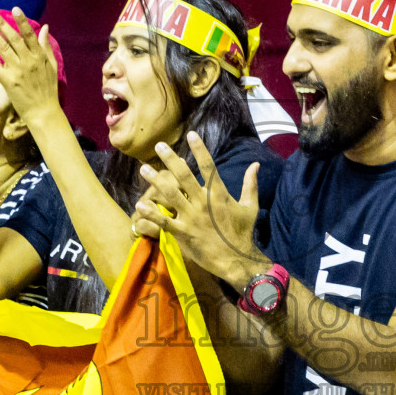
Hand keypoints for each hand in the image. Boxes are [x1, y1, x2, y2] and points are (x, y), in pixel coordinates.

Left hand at [0, 8, 62, 126]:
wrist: (44, 112)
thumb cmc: (47, 89)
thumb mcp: (51, 66)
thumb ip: (45, 46)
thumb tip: (45, 27)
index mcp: (39, 56)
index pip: (29, 35)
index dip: (22, 21)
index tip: (14, 8)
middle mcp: (29, 60)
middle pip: (14, 38)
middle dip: (1, 24)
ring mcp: (18, 71)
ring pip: (3, 49)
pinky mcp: (9, 82)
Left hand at [133, 133, 264, 286]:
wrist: (237, 260)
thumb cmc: (244, 233)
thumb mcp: (250, 207)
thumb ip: (250, 184)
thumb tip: (255, 165)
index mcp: (219, 194)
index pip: (208, 166)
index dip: (199, 149)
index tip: (191, 134)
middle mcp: (203, 202)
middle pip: (184, 176)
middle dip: (170, 159)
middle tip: (159, 146)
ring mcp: (192, 218)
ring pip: (170, 195)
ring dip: (155, 181)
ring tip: (144, 169)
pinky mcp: (183, 233)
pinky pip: (164, 221)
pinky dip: (151, 213)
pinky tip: (140, 204)